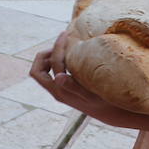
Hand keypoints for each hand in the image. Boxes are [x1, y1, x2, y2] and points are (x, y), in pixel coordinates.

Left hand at [30, 30, 148, 131]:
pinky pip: (55, 71)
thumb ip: (72, 86)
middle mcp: (56, 90)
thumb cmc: (103, 103)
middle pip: (38, 70)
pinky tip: (74, 53)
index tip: (66, 35)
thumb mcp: (90, 94)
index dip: (55, 47)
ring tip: (66, 45)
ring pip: (46, 70)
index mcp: (59, 91)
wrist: (111, 113)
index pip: (49, 64)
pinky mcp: (67, 87)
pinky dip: (60, 60)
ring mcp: (61, 89)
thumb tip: (57, 77)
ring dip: (52, 56)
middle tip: (63, 42)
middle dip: (47, 53)